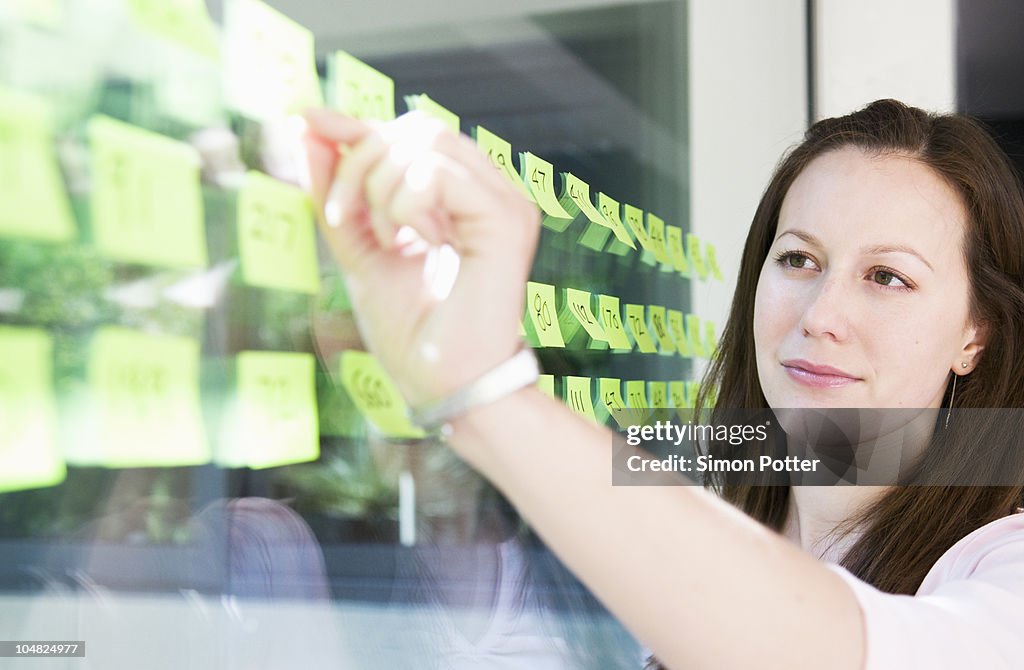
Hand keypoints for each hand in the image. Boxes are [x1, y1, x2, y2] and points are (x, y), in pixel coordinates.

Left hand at [303, 109, 540, 406]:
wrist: (443, 386)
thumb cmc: (412, 333)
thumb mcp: (358, 250)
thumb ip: (334, 191)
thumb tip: (305, 124)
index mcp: (463, 198)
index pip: (410, 134)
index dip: (356, 124)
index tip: (304, 119)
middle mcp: (489, 192)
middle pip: (414, 128)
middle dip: (358, 165)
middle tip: (343, 219)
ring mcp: (503, 202)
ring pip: (424, 141)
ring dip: (381, 189)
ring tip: (390, 240)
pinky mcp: (505, 219)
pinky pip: (434, 173)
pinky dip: (406, 205)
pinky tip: (418, 243)